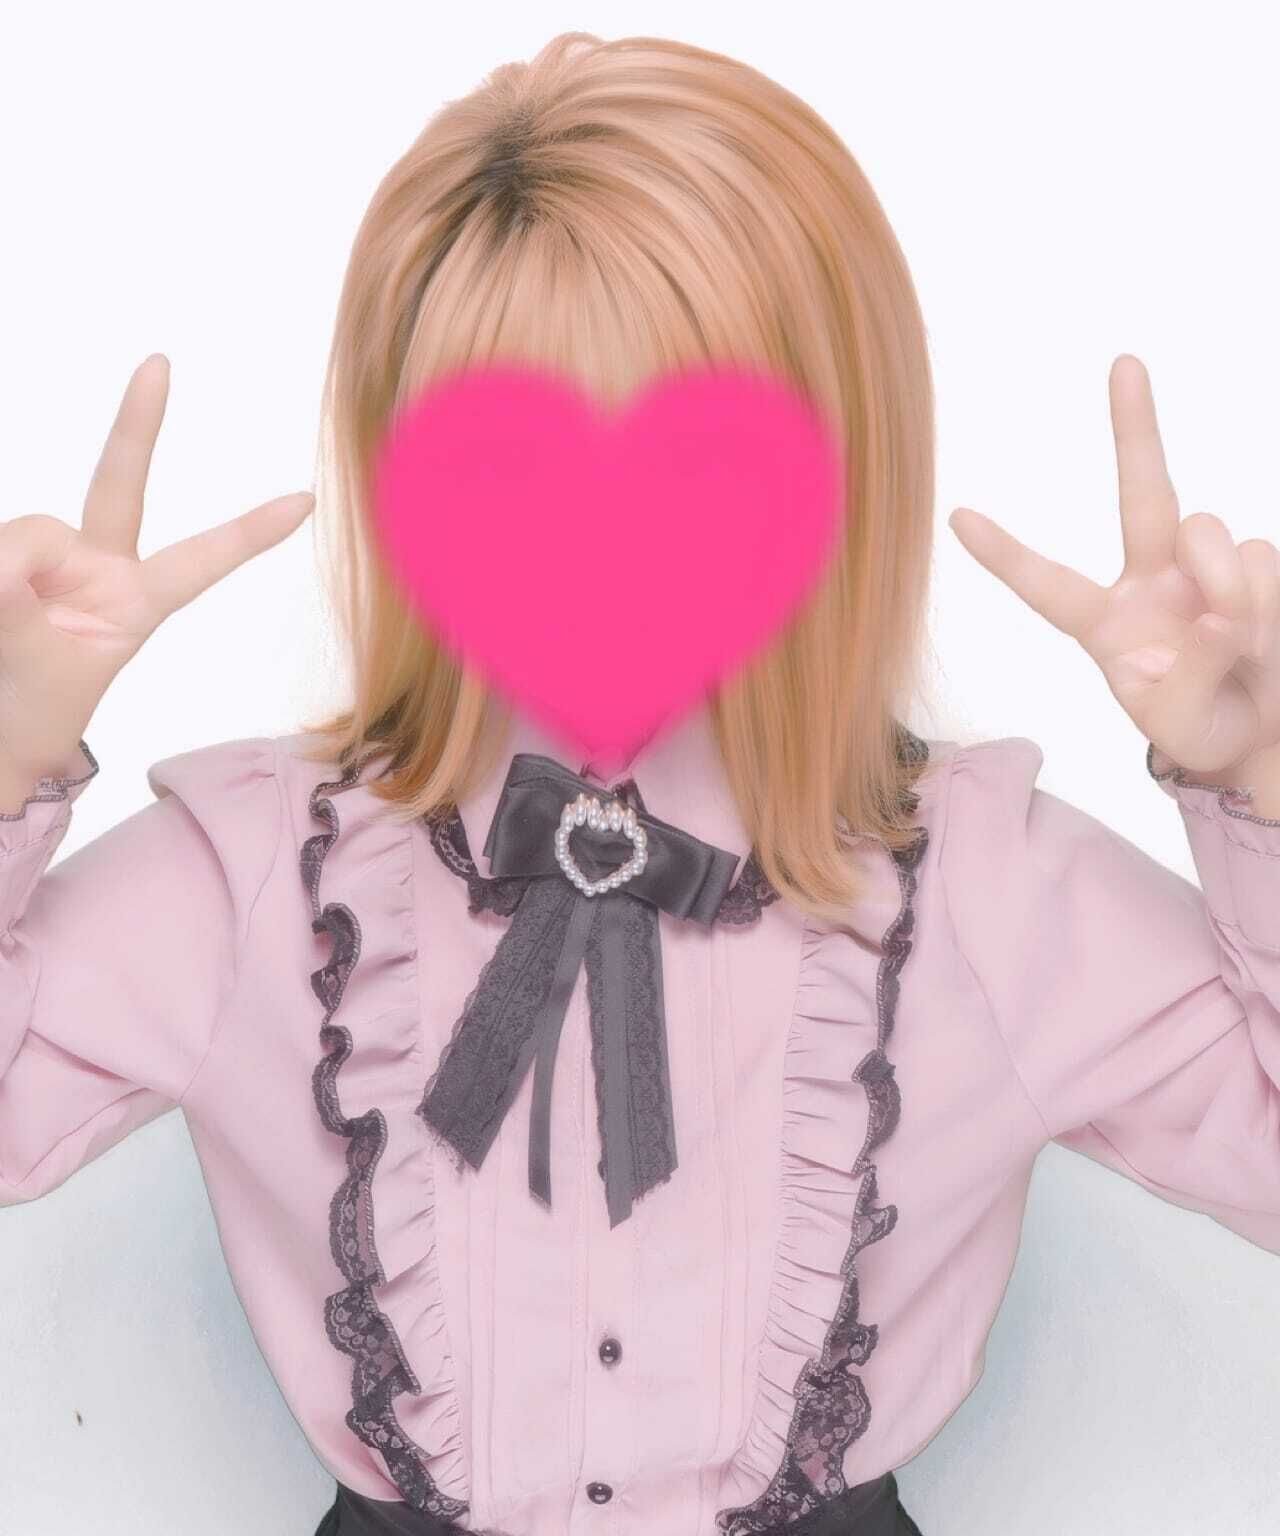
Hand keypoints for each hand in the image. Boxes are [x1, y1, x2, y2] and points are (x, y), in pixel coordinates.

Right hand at [0, 353, 313, 788]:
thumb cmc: (28, 713)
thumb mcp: (45, 670)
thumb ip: (22, 607)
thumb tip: (8, 558)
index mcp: (135, 602)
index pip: (200, 559)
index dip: (249, 533)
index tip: (308, 502)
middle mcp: (96, 566)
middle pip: (119, 485)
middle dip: (142, 423)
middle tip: (161, 364)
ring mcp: (45, 555)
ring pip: (23, 534)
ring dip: (5, 579)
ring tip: (5, 633)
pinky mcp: (5, 552)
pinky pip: (0, 548)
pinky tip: (3, 600)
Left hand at [948, 354, 1279, 781]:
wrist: (1266, 738)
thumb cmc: (1204, 731)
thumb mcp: (1181, 722)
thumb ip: (1194, 671)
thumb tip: (1218, 614)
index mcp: (1107, 625)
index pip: (1048, 586)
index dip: (1006, 555)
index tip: (958, 518)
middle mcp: (1154, 582)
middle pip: (1143, 495)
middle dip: (1134, 427)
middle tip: (1124, 362)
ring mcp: (1208, 569)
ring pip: (1214, 535)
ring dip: (1231, 591)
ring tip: (1241, 654)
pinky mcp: (1259, 568)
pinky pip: (1262, 562)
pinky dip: (1267, 607)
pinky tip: (1266, 643)